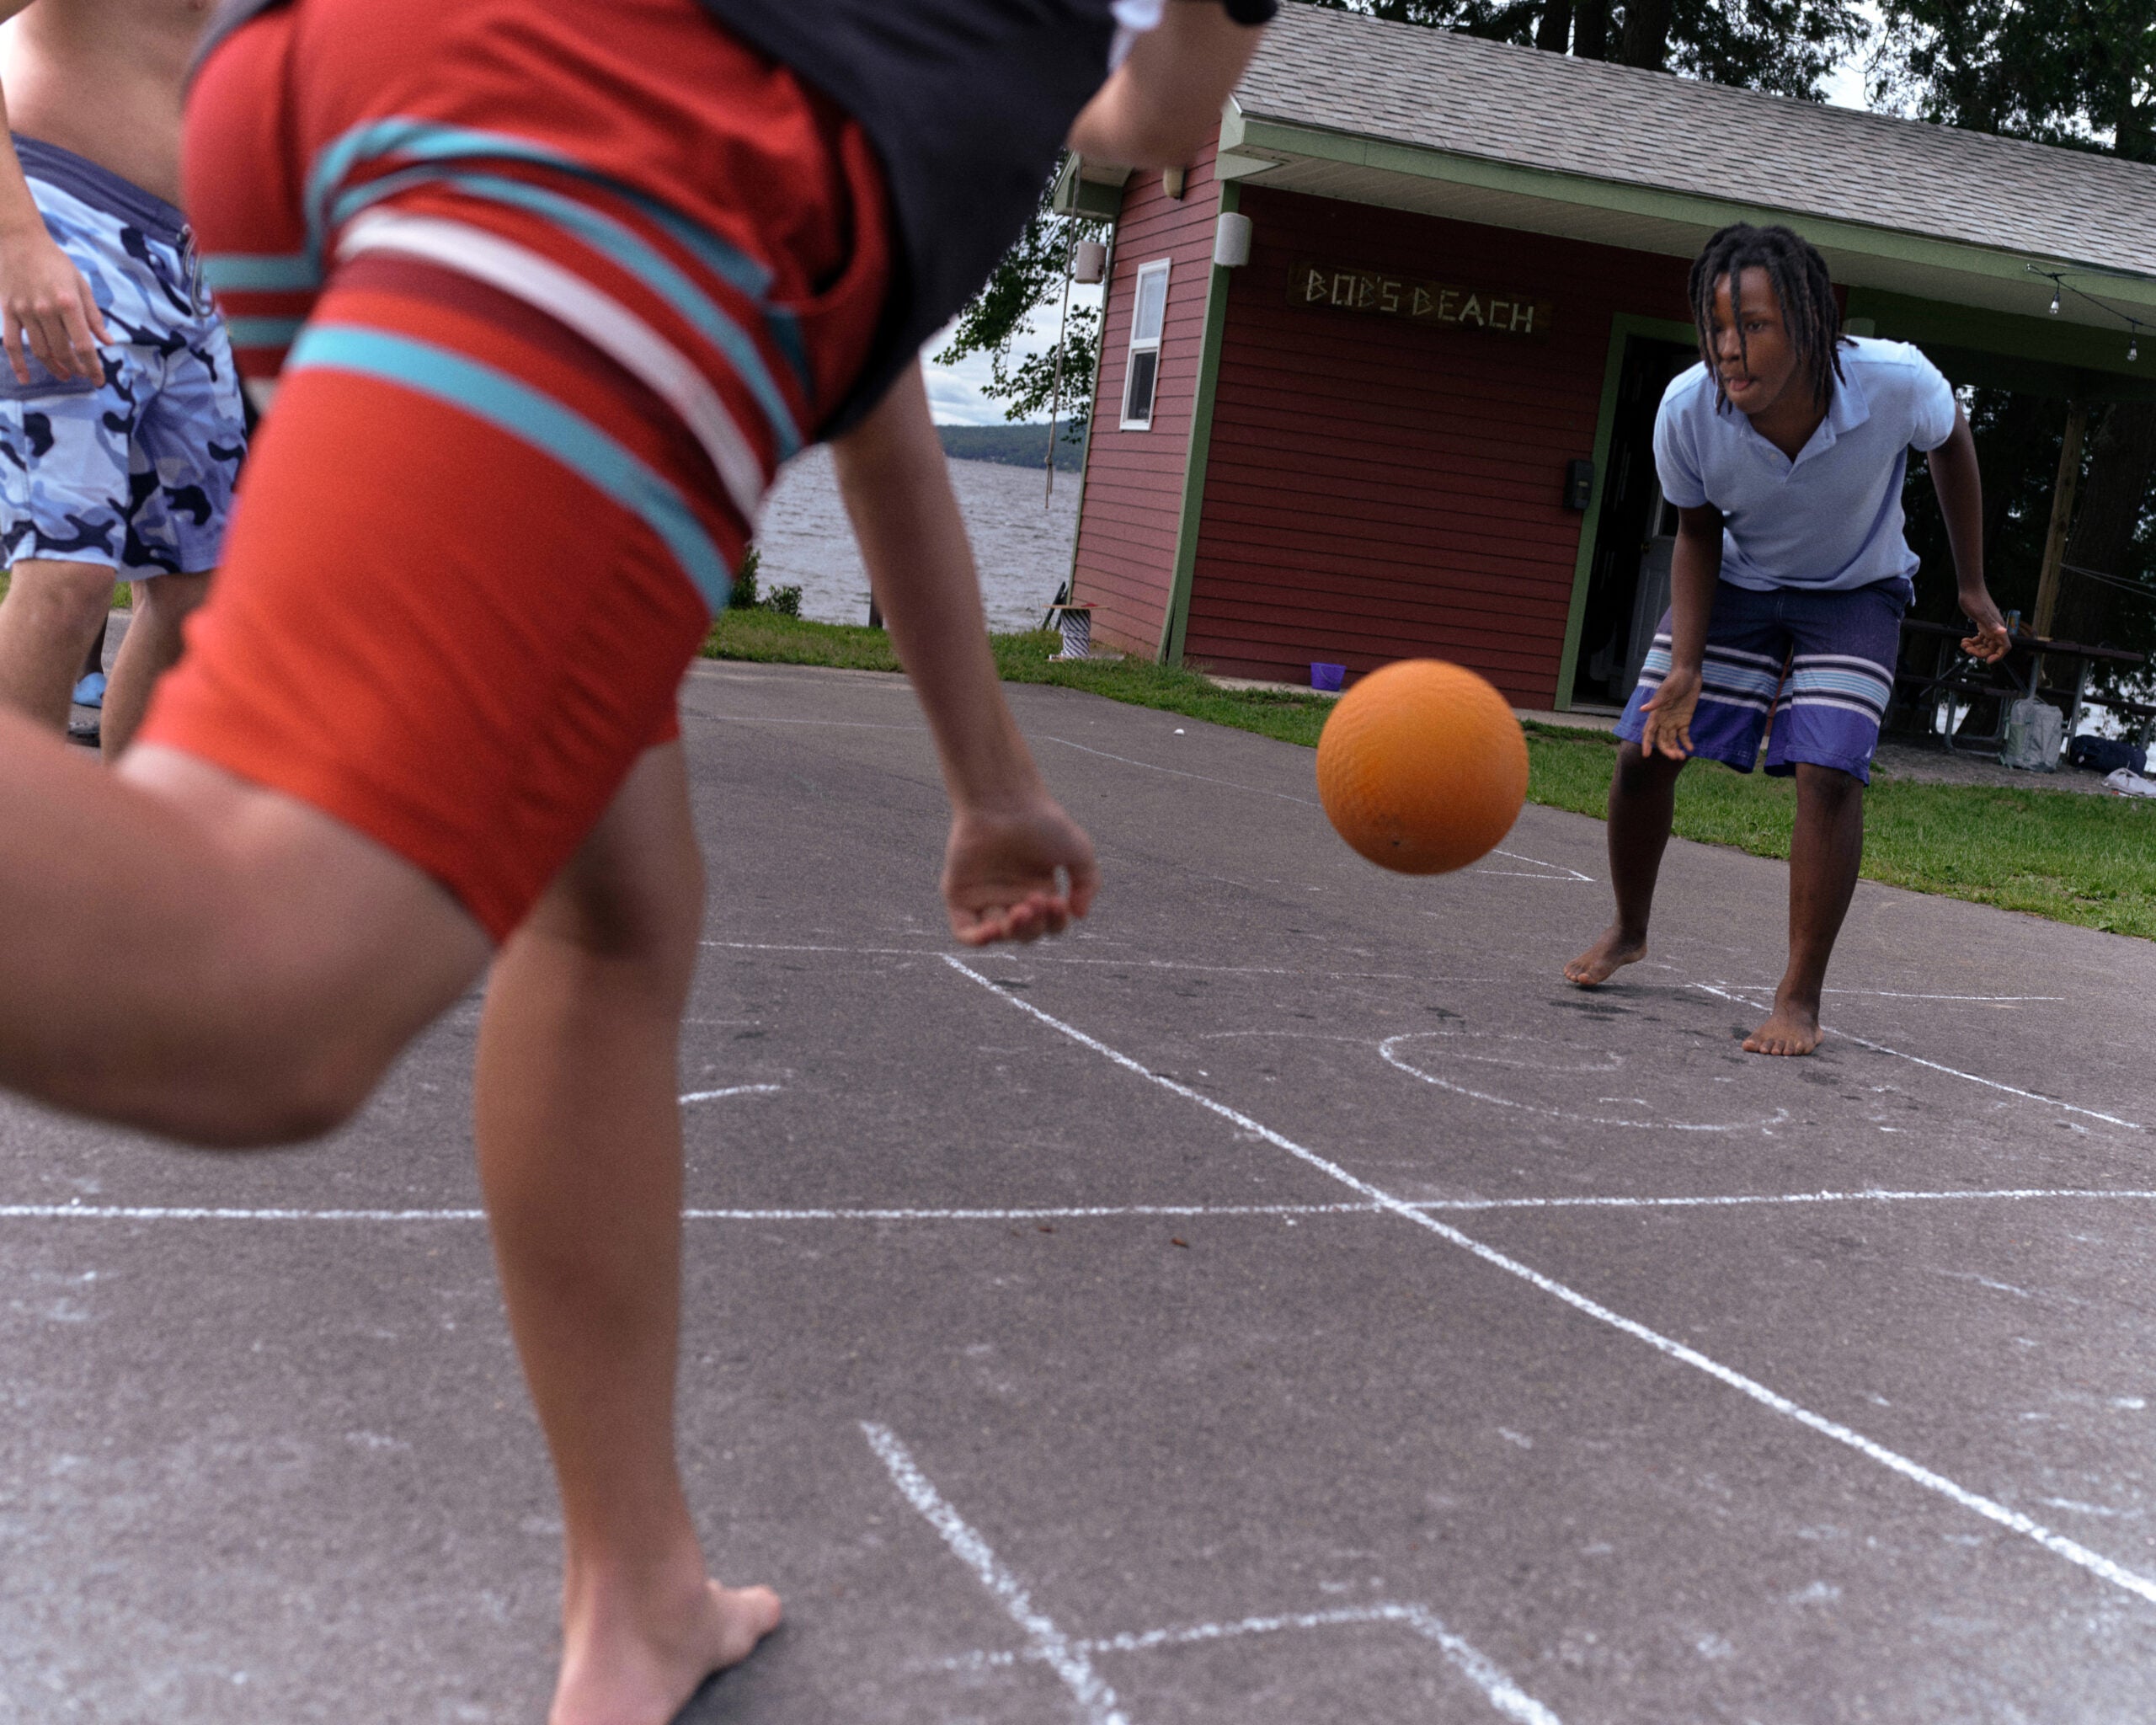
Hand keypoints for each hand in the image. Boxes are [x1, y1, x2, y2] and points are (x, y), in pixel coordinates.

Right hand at [0, 227, 107, 383]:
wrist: (19, 240)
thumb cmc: (55, 262)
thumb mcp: (81, 285)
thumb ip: (93, 316)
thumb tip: (107, 342)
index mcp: (68, 303)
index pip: (83, 345)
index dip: (93, 367)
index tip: (99, 380)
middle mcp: (46, 310)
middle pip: (62, 351)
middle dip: (76, 368)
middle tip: (83, 375)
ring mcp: (24, 311)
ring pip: (39, 351)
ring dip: (54, 368)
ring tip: (65, 375)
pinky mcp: (7, 310)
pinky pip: (11, 343)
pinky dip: (18, 364)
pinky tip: (25, 378)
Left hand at [942, 797, 1098, 945]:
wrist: (1005, 802)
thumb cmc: (1042, 821)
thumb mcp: (1079, 851)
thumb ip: (1089, 883)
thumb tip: (1079, 914)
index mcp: (1039, 890)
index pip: (1050, 925)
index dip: (1056, 922)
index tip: (1057, 901)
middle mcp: (1012, 897)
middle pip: (1025, 934)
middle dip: (1034, 926)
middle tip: (1034, 900)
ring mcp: (985, 897)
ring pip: (999, 935)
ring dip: (1012, 932)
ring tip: (1018, 911)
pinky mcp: (961, 895)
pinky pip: (965, 931)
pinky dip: (978, 939)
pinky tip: (993, 931)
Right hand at [1637, 665, 1700, 760]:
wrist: (1689, 673)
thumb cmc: (1675, 680)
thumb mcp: (1667, 690)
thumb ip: (1656, 702)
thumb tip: (1642, 710)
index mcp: (1656, 714)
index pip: (1648, 732)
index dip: (1646, 743)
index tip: (1646, 755)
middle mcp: (1663, 720)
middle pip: (1661, 740)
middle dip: (1666, 750)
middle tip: (1675, 757)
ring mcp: (1674, 721)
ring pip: (1672, 740)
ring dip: (1675, 749)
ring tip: (1682, 756)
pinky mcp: (1685, 720)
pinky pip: (1684, 735)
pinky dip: (1686, 743)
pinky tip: (1690, 749)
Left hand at [1959, 594, 2009, 663]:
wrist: (1970, 589)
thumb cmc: (1975, 599)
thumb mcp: (1981, 613)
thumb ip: (1991, 624)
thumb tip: (2003, 632)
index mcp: (1998, 627)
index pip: (2005, 647)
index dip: (1998, 656)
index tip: (1987, 661)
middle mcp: (1995, 628)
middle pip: (1992, 648)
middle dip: (1980, 652)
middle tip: (1967, 649)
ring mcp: (1989, 627)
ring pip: (1984, 644)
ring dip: (1974, 647)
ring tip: (1963, 644)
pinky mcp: (1982, 624)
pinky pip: (1979, 638)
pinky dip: (1972, 642)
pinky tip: (1964, 640)